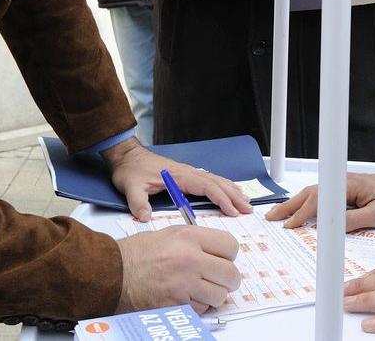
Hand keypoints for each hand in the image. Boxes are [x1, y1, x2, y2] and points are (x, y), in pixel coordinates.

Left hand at [103, 138, 252, 220]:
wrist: (126, 156)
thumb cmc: (130, 170)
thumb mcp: (131, 187)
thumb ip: (138, 202)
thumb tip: (145, 217)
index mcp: (179, 175)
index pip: (207, 187)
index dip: (221, 199)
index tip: (233, 211)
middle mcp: (187, 172)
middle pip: (216, 183)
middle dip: (234, 196)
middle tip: (248, 209)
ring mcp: (187, 172)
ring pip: (215, 180)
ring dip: (231, 190)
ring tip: (246, 201)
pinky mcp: (185, 175)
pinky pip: (209, 180)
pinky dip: (222, 186)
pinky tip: (228, 191)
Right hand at [116, 226, 242, 313]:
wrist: (112, 274)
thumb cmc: (136, 254)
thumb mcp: (168, 234)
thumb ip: (196, 241)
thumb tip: (217, 253)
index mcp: (189, 238)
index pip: (231, 246)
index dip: (228, 254)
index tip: (223, 259)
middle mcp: (190, 260)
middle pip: (231, 274)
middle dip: (227, 279)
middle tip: (218, 278)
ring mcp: (184, 284)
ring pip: (220, 296)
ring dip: (214, 295)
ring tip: (200, 289)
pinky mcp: (177, 305)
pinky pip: (202, 309)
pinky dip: (198, 306)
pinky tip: (185, 297)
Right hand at [263, 172, 374, 230]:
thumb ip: (352, 221)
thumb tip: (327, 228)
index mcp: (347, 186)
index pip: (318, 200)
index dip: (301, 214)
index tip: (289, 225)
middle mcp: (342, 182)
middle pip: (309, 193)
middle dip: (289, 206)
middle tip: (271, 217)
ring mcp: (343, 185)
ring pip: (314, 194)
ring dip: (295, 204)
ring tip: (280, 214)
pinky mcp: (347, 190)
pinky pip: (322, 196)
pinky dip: (307, 203)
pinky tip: (302, 209)